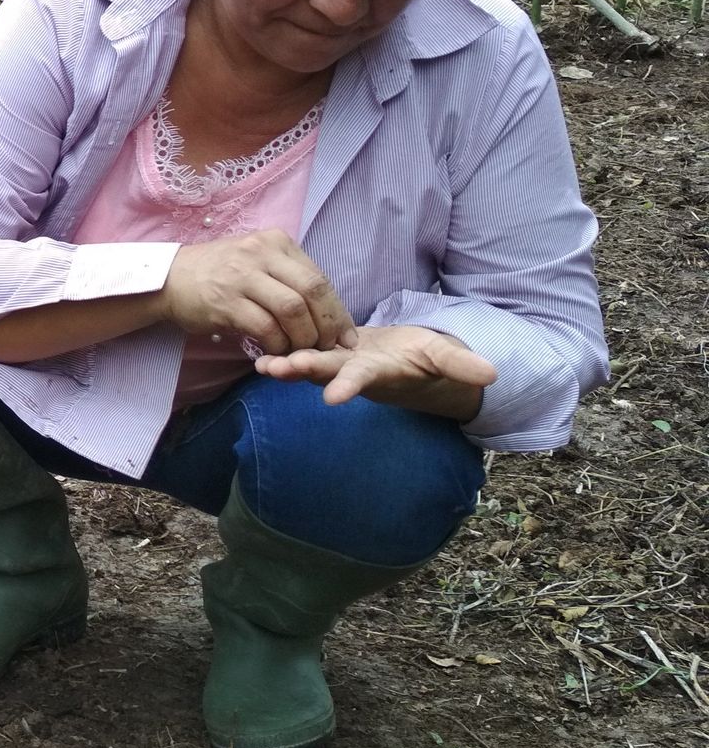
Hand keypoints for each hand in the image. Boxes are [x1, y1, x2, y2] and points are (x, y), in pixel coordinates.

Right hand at [159, 230, 353, 355]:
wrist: (168, 279)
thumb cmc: (216, 273)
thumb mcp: (255, 259)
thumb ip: (287, 275)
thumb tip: (326, 309)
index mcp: (275, 241)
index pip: (319, 278)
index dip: (337, 312)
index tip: (344, 336)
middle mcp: (260, 252)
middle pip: (312, 291)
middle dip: (327, 325)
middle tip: (329, 348)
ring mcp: (242, 276)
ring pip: (292, 309)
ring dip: (303, 338)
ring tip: (301, 351)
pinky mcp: (226, 301)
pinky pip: (265, 327)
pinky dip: (277, 345)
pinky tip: (275, 352)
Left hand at [253, 324, 496, 412]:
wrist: (409, 360)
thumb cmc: (428, 359)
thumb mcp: (445, 359)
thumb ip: (461, 366)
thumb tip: (492, 375)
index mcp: (379, 372)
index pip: (361, 379)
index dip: (347, 387)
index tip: (331, 398)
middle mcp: (353, 371)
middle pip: (326, 371)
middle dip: (304, 371)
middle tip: (278, 370)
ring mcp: (338, 363)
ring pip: (309, 363)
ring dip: (285, 365)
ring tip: (261, 366)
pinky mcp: (329, 351)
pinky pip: (303, 349)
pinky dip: (282, 349)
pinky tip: (256, 349)